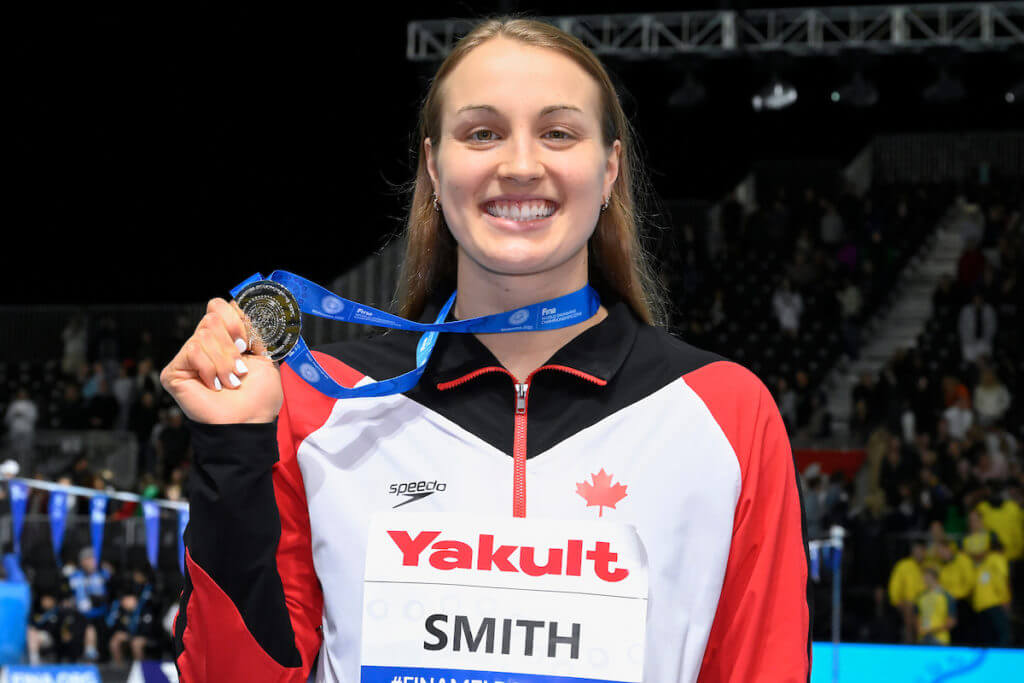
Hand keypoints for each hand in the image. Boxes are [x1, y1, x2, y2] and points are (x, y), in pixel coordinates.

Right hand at [160, 298, 282, 423]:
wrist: (248, 420)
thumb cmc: (259, 395)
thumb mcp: (265, 356)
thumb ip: (254, 330)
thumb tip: (246, 308)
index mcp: (225, 339)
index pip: (220, 307)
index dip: (236, 319)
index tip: (248, 342)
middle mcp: (204, 345)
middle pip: (212, 317)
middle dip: (232, 345)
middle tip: (240, 368)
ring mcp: (188, 358)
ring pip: (204, 335)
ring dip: (224, 362)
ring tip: (231, 381)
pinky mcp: (174, 371)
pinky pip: (193, 351)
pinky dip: (209, 369)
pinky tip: (214, 386)